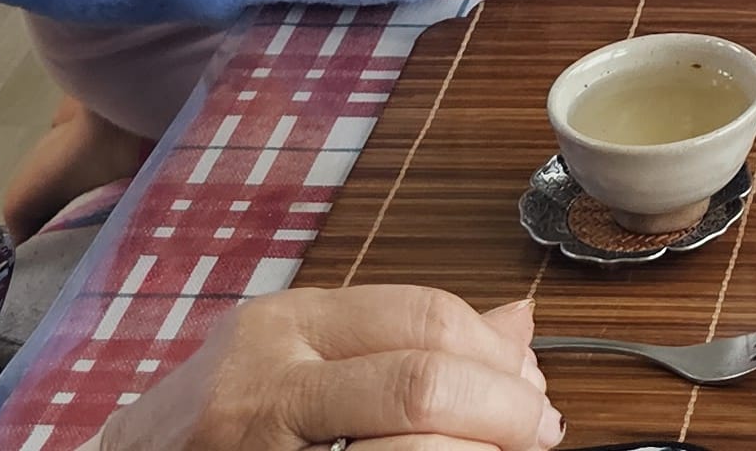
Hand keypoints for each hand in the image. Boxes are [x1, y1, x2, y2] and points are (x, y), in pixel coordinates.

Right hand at [98, 282, 560, 450]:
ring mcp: (257, 445)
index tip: (531, 387)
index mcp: (287, 324)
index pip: (422, 317)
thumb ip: (398, 339)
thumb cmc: (218, 425)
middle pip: (422, 378)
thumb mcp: (299, 356)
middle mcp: (267, 378)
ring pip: (404, 444)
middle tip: (537, 431)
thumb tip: (518, 326)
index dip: (495, 356)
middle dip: (502, 409)